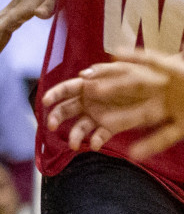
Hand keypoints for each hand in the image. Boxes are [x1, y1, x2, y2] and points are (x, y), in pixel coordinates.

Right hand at [42, 49, 183, 157]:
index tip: (44, 101)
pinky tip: (95, 145)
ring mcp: (101, 115)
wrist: (169, 92)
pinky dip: (96, 141)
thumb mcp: (125, 68)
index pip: (67, 89)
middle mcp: (91, 100)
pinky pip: (101, 135)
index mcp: (90, 84)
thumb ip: (104, 70)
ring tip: (74, 144)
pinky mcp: (113, 127)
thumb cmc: (146, 75)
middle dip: (57, 116)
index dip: (54, 94)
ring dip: (74, 135)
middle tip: (51, 125)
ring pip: (81, 126)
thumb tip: (83, 75)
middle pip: (67, 109)